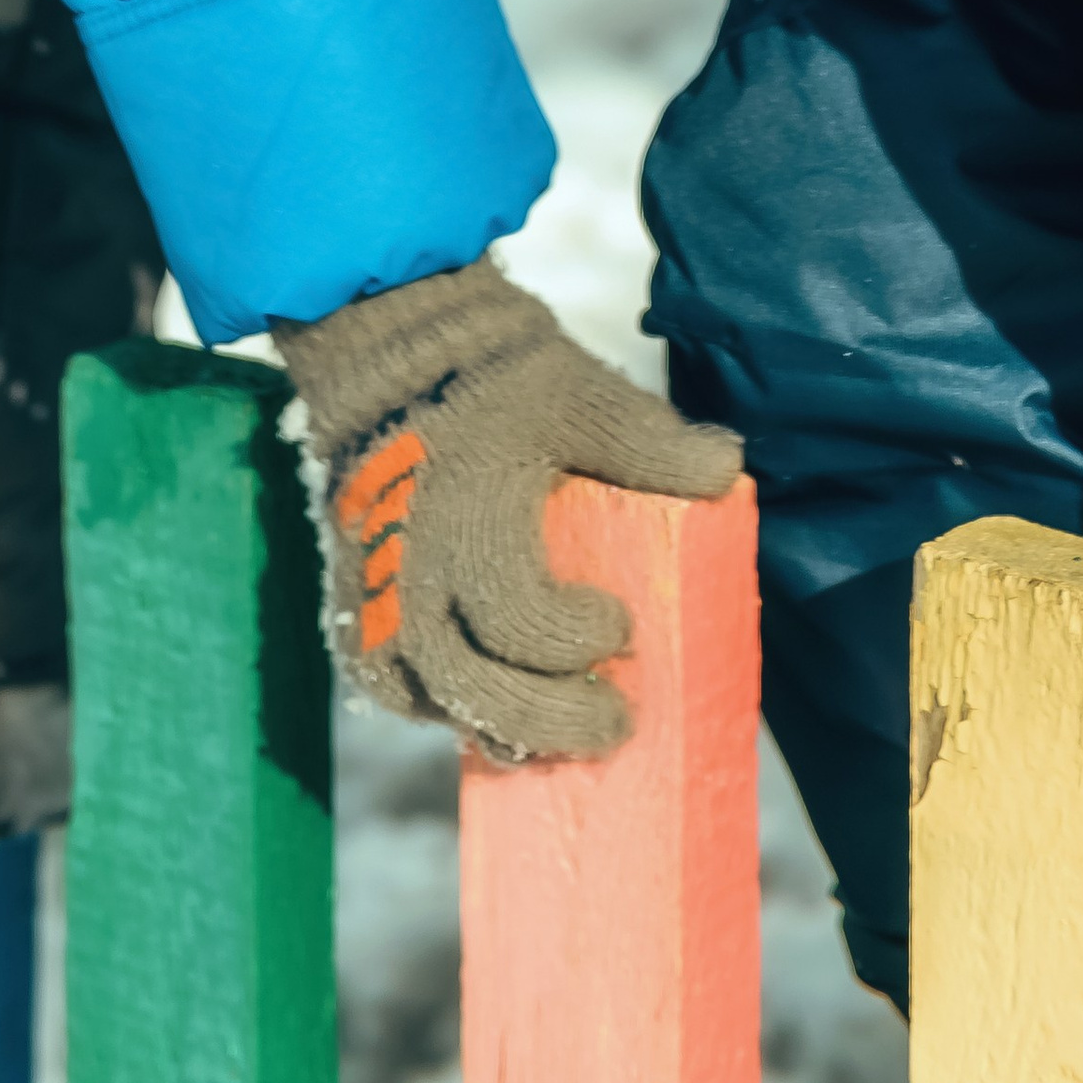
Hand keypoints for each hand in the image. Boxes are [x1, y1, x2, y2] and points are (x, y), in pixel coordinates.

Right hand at [271, 256, 742, 758]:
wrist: (394, 346)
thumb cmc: (498, 376)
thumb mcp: (582, 395)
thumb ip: (651, 442)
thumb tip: (727, 471)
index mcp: (469, 517)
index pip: (517, 616)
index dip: (574, 640)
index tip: (623, 626)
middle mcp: (413, 570)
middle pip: (473, 683)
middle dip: (550, 717)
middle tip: (615, 722)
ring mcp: (375, 593)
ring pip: (429, 697)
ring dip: (499, 726)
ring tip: (560, 736)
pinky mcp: (354, 600)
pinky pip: (392, 686)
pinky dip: (444, 710)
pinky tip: (496, 716)